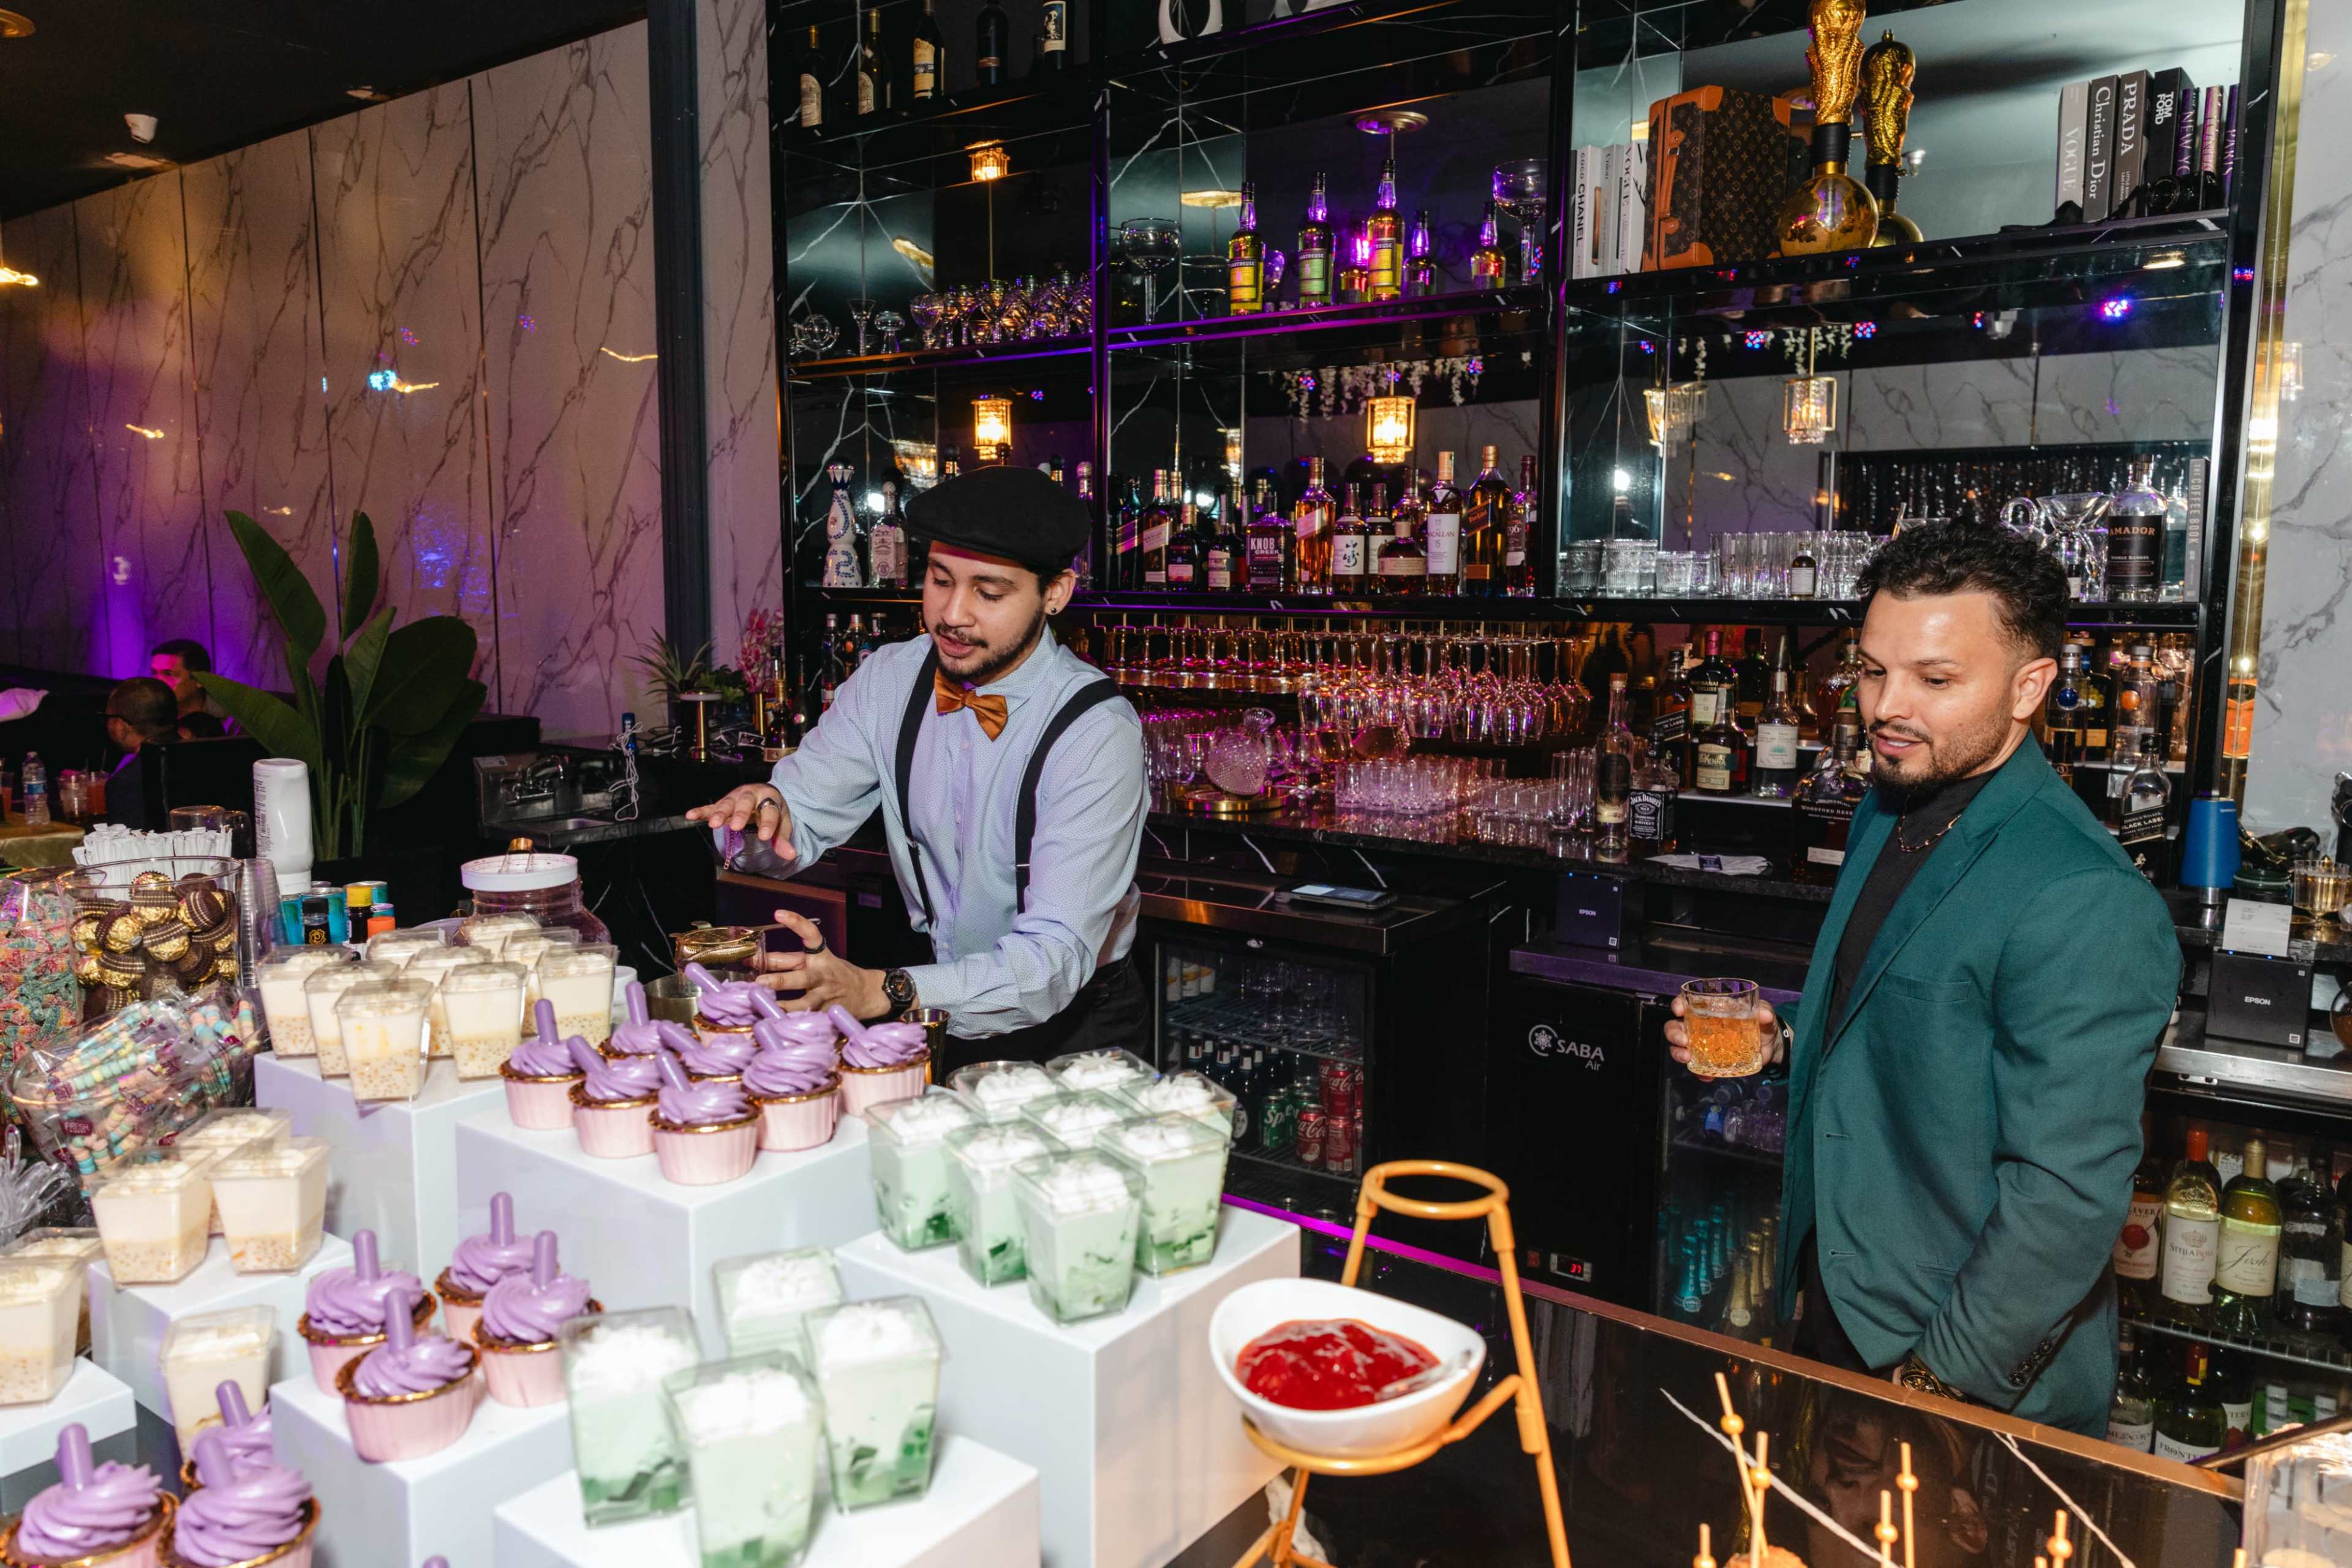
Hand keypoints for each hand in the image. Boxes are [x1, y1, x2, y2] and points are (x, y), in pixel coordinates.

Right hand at [685, 784, 794, 864]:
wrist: (764, 794)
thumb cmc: (773, 811)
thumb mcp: (782, 824)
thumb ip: (782, 839)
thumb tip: (791, 855)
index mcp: (770, 798)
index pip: (769, 811)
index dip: (767, 824)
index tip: (764, 837)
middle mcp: (752, 795)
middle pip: (746, 803)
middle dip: (741, 814)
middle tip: (736, 826)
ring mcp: (735, 797)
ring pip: (727, 803)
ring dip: (720, 813)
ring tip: (713, 824)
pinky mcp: (722, 802)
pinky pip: (710, 806)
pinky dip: (701, 811)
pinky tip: (690, 815)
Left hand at [748, 909, 887, 1017]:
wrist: (866, 993)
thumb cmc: (834, 974)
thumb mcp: (814, 961)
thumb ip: (786, 961)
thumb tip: (755, 960)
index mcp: (821, 956)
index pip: (810, 934)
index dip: (796, 922)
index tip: (779, 913)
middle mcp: (823, 975)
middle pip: (802, 977)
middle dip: (780, 980)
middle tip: (759, 982)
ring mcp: (826, 996)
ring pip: (805, 1003)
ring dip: (784, 1006)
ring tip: (765, 1007)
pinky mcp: (827, 1014)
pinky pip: (808, 1018)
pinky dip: (792, 1020)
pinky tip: (777, 1022)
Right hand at [1664, 994, 1782, 1070]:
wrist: (1770, 1048)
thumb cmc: (1763, 1025)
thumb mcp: (1765, 1016)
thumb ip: (1765, 1013)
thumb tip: (1763, 1014)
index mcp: (1710, 1009)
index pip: (1687, 1002)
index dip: (1678, 1004)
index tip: (1679, 1010)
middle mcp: (1700, 1026)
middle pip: (1676, 1026)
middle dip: (1673, 1033)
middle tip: (1683, 1042)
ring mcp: (1703, 1044)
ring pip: (1680, 1047)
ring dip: (1678, 1053)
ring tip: (1687, 1059)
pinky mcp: (1709, 1061)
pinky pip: (1697, 1067)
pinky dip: (1699, 1072)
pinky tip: (1706, 1077)